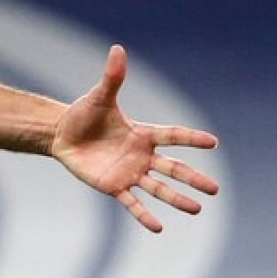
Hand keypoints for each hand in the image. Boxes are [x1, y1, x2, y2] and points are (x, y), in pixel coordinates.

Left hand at [51, 45, 219, 231]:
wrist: (62, 135)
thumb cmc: (83, 115)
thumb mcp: (99, 97)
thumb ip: (113, 78)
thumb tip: (117, 49)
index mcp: (142, 133)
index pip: (172, 136)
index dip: (190, 139)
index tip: (213, 142)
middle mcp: (141, 156)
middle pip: (173, 168)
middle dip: (193, 178)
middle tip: (214, 189)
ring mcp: (129, 173)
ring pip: (158, 188)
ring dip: (176, 199)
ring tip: (197, 209)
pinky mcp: (113, 186)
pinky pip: (132, 203)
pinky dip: (144, 215)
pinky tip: (159, 228)